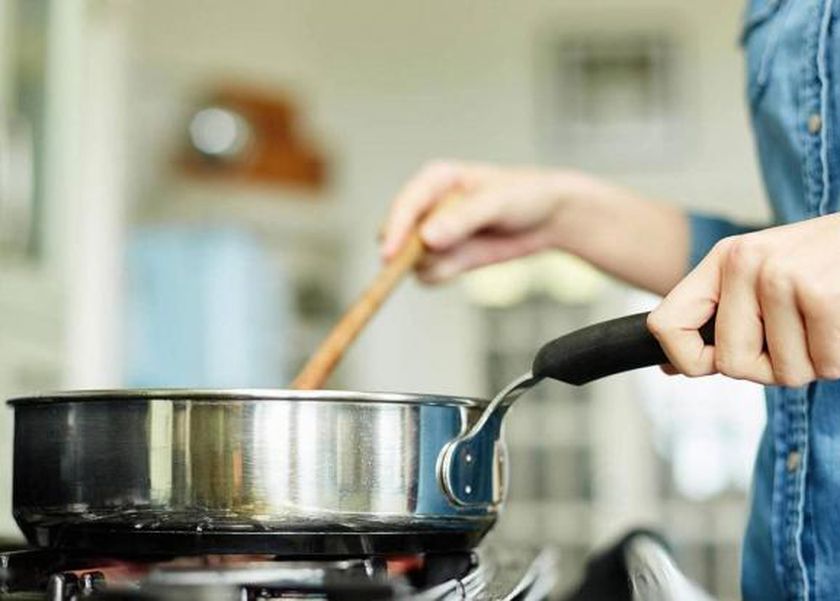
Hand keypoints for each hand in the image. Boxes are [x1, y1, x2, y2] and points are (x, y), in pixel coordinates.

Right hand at [380, 159, 594, 282]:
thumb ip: (462, 219)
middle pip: (397, 236)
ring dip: (432, 264)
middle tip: (433, 259)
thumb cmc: (525, 195)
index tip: (390, 254)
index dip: (395, 229)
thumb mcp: (497, 202)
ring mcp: (434, 235)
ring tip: (468, 250)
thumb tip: (427, 239)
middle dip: (408, 253)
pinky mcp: (445, 257)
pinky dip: (443, 275)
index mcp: (434, 180)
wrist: (549, 217)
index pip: (404, 205)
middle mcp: (428, 207)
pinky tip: (468, 262)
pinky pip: (428, 275)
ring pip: (411, 260)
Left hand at [647, 213, 839, 385]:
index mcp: (724, 260)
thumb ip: (718, 317)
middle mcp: (745, 264)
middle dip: (770, 367)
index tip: (710, 363)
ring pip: (785, 373)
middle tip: (797, 336)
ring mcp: (783, 277)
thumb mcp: (761, 275)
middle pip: (731, 365)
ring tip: (826, 322)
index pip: (665, 325)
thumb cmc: (825, 263)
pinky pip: (825, 366)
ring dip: (813, 362)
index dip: (686, 359)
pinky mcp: (823, 295)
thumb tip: (669, 366)